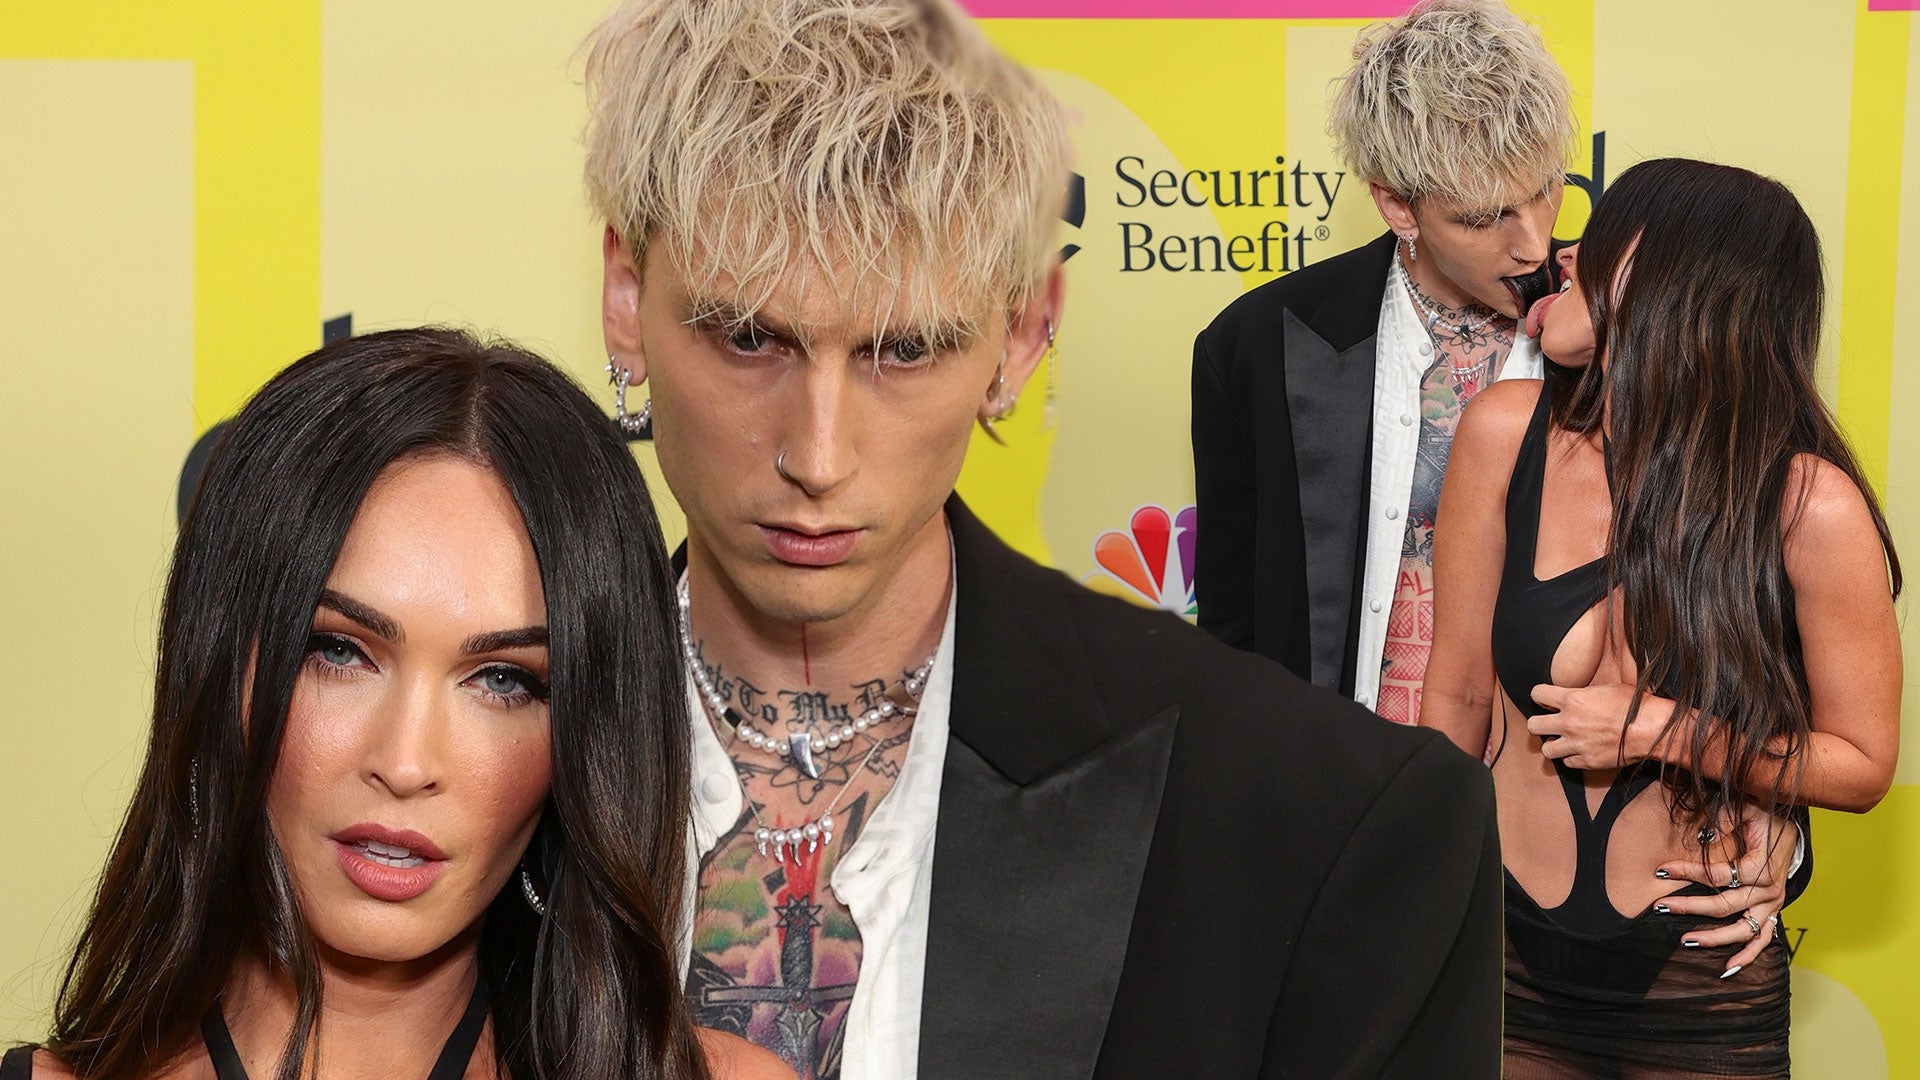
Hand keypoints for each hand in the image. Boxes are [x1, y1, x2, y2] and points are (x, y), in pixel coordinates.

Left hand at [1528, 682, 1672, 768]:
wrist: (1653, 729)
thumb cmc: (1635, 705)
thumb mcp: (1607, 688)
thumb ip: (1584, 692)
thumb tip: (1574, 693)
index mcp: (1572, 699)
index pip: (1537, 694)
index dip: (1540, 696)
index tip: (1546, 700)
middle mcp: (1569, 722)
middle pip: (1534, 725)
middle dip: (1539, 723)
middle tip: (1549, 723)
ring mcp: (1577, 744)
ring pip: (1546, 749)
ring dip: (1552, 745)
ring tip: (1562, 741)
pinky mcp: (1587, 761)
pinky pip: (1567, 762)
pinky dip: (1571, 757)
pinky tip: (1580, 751)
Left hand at [1653, 804, 1796, 977]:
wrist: (1789, 823)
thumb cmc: (1763, 813)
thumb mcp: (1744, 807)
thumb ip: (1725, 820)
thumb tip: (1703, 837)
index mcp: (1761, 867)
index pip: (1718, 875)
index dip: (1688, 872)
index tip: (1661, 871)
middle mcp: (1769, 890)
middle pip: (1724, 905)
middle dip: (1690, 907)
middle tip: (1661, 907)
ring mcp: (1772, 905)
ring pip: (1741, 929)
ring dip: (1714, 938)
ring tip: (1685, 941)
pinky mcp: (1773, 912)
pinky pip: (1762, 940)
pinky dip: (1747, 955)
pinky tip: (1727, 969)